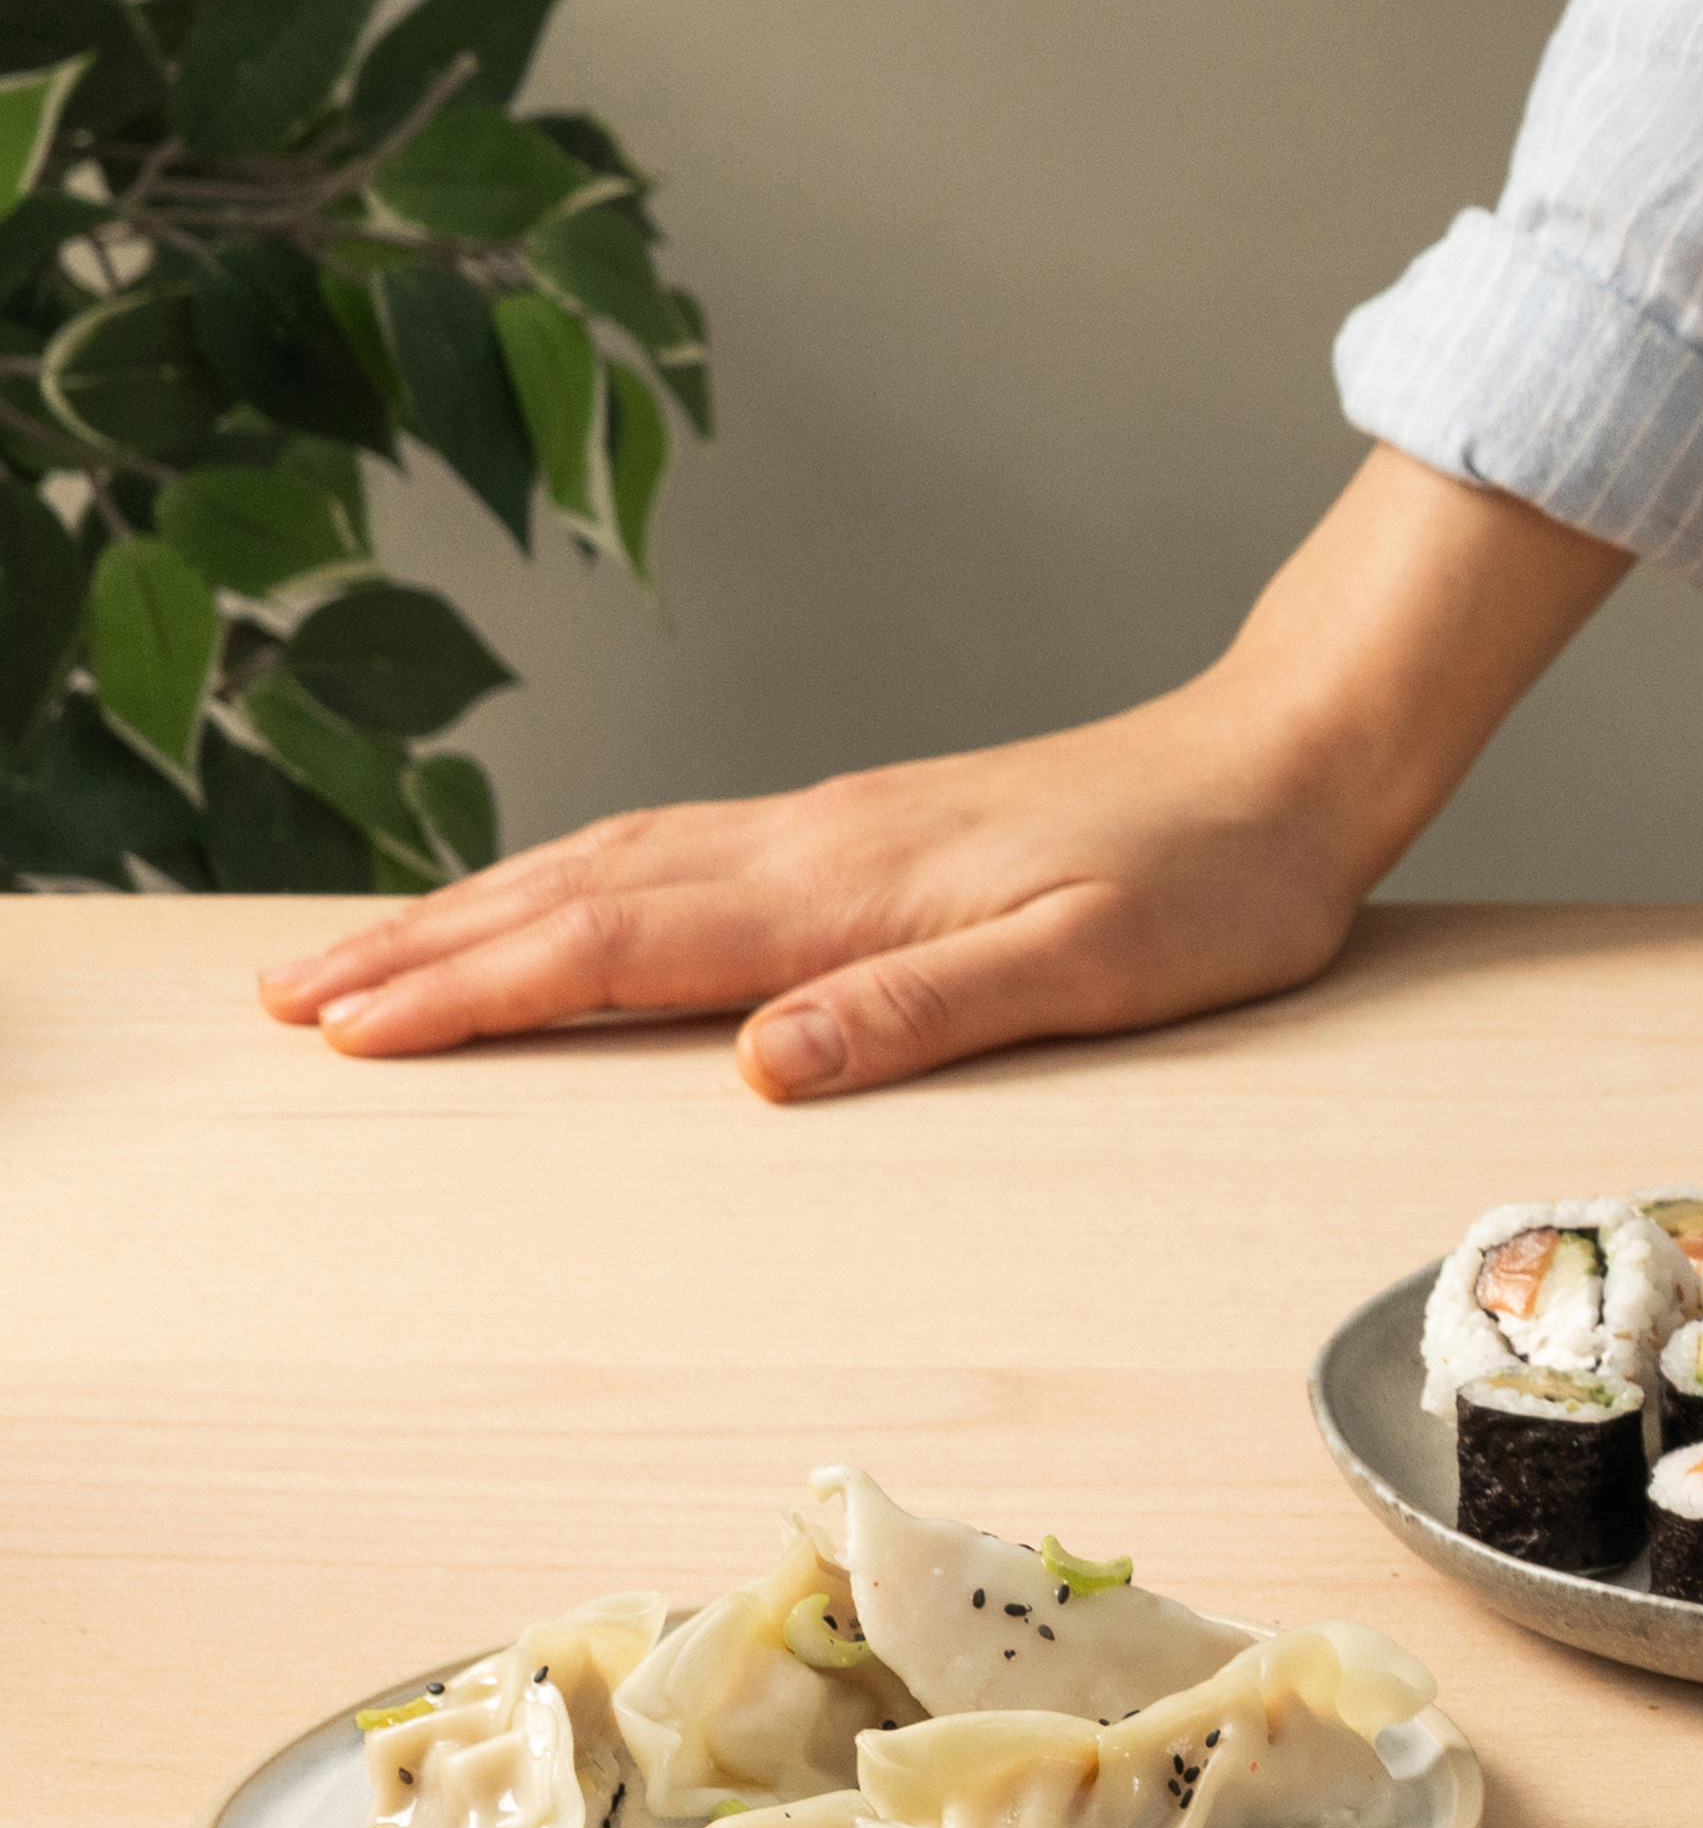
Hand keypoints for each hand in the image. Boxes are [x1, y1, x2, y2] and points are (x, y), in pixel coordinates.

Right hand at [256, 450, 1629, 1105]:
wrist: (1290, 763)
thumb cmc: (1217, 880)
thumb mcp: (1096, 969)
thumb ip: (927, 1011)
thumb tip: (765, 1064)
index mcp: (847, 890)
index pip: (618, 950)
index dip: (477, 994)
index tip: (353, 1033)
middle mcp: (811, 844)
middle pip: (574, 898)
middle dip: (422, 953)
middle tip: (287, 1004)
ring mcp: (828, 826)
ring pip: (607, 867)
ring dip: (473, 913)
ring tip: (359, 960)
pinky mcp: (860, 827)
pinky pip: (669, 853)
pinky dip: (568, 882)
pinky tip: (543, 902)